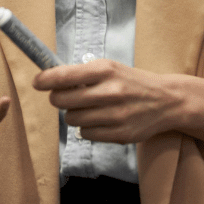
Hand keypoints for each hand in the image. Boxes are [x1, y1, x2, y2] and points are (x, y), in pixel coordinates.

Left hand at [32, 59, 181, 143]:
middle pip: (62, 100)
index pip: (64, 75)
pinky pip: (85, 134)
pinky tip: (98, 120)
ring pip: (72, 119)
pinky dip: (86, 128)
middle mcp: (110, 92)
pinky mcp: (121, 135)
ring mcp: (116, 115)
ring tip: (86, 108)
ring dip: (73, 114)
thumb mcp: (109, 67)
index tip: (37, 82)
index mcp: (105, 70)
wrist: (166, 100)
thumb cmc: (131, 81)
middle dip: (57, 98)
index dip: (45, 79)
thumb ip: (82, 73)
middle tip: (63, 96)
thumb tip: (49, 79)